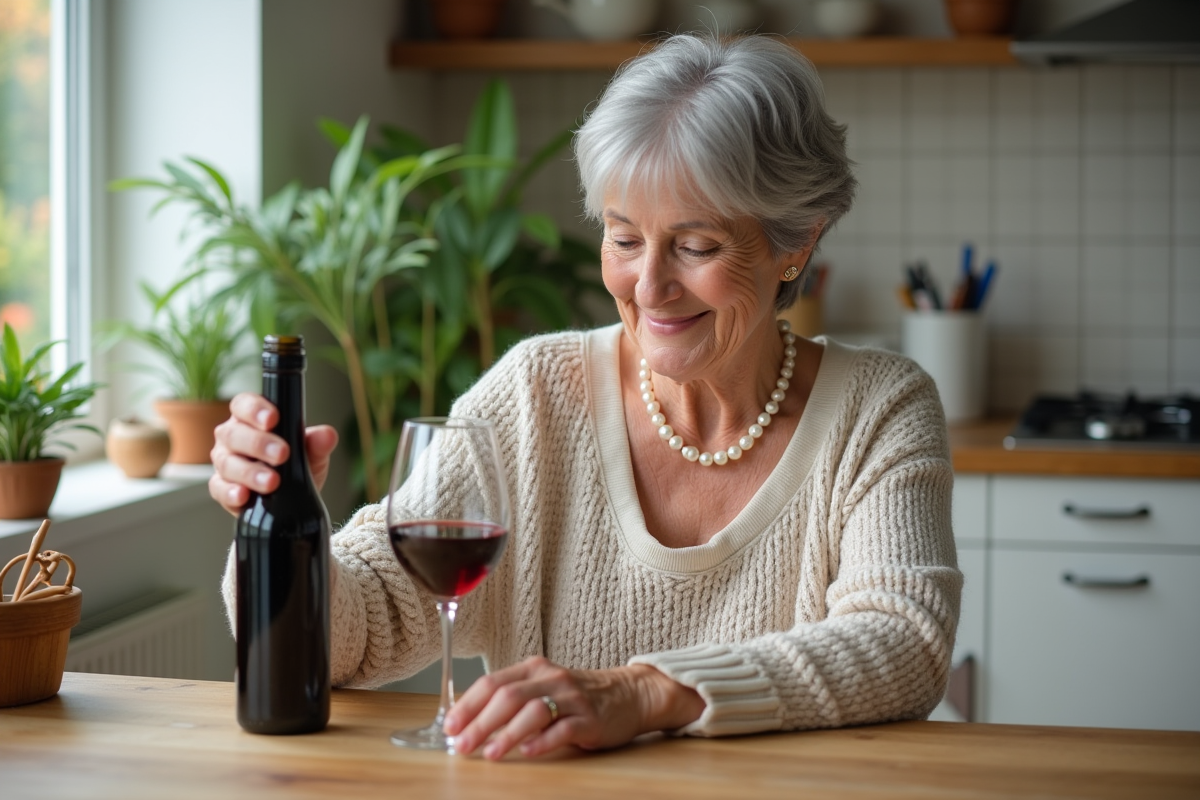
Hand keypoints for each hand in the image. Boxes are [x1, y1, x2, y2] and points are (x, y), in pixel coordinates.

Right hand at [208, 392, 338, 515]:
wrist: (293, 498)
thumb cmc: (296, 464)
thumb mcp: (312, 452)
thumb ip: (318, 443)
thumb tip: (327, 435)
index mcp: (250, 419)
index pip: (244, 404)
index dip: (255, 409)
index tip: (273, 419)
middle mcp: (232, 437)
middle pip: (234, 434)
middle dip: (259, 443)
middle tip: (282, 454)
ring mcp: (224, 462)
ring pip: (228, 463)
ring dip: (251, 473)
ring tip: (272, 481)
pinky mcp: (221, 489)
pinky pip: (219, 489)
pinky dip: (231, 493)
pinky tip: (244, 496)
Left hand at [442, 656, 703, 760]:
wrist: (629, 694)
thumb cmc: (578, 696)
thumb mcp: (544, 687)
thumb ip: (513, 699)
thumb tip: (470, 723)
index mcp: (534, 668)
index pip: (492, 682)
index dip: (468, 705)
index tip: (450, 727)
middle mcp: (551, 678)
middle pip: (508, 696)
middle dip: (480, 722)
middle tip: (462, 745)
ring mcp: (572, 697)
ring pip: (534, 710)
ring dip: (508, 733)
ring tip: (491, 753)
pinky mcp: (590, 718)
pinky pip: (563, 728)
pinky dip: (543, 741)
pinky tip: (528, 752)